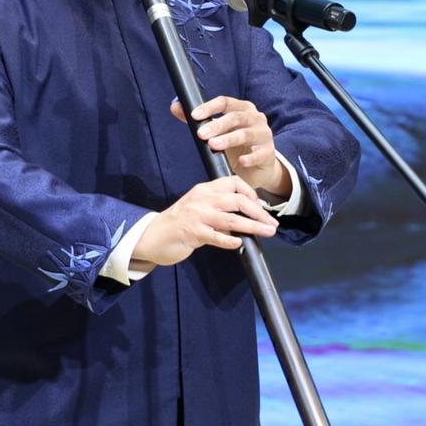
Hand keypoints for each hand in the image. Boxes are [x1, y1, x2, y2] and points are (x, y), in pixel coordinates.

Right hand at [132, 176, 278, 266]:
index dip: (251, 193)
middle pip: (238, 200)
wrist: (153, 236)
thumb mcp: (199, 208)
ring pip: (232, 218)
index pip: (233, 182)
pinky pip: (216, 236)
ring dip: (253, 226)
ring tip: (267, 232)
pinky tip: (240, 242)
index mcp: (205, 190)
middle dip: (259, 212)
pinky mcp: (192, 233)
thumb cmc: (179, 223)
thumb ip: (219, 210)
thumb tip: (246, 218)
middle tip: (272, 224)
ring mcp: (197, 215)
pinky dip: (230, 240)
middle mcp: (202, 199)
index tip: (260, 207)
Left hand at [171, 96, 288, 195]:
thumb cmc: (236, 145)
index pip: (225, 102)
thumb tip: (175, 106)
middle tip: (201, 134)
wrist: (258, 167)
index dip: (210, 107)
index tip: (194, 115)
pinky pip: (260, 153)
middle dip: (217, 125)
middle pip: (236, 117)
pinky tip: (240, 161)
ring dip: (229, 139)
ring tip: (213, 146)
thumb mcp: (218, 131)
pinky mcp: (269, 152)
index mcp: (242, 108)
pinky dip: (250, 157)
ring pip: (246, 134)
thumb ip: (199, 119)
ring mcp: (264, 135)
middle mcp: (255, 118)